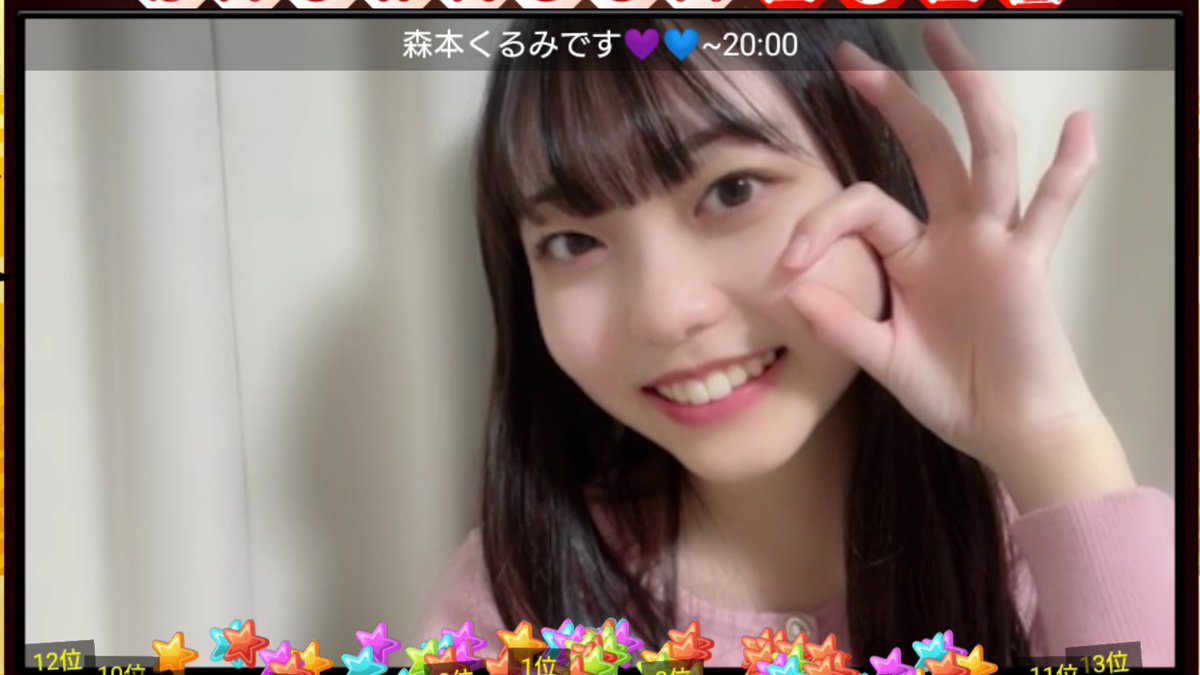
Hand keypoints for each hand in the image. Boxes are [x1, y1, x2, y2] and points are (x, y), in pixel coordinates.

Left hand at [783, 21, 1134, 512]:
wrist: (1007, 430)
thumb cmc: (951, 391)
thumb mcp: (882, 357)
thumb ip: (841, 324)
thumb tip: (790, 288)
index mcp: (910, 253)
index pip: (862, 206)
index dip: (820, 223)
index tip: (788, 264)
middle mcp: (951, 234)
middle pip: (924, 148)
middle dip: (893, 101)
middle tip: (853, 60)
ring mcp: (993, 241)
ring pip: (983, 154)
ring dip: (966, 97)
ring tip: (947, 42)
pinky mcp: (1028, 263)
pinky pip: (1053, 209)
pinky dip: (1069, 168)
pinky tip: (1080, 122)